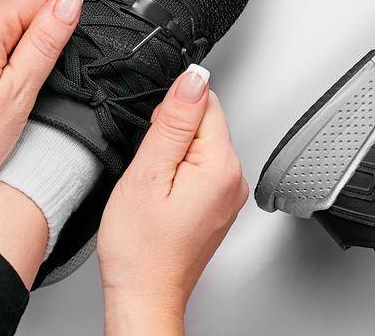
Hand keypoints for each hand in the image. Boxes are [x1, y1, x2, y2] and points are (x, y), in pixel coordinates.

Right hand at [97, 66, 249, 334]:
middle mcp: (233, 180)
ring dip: (171, 157)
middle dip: (170, 136)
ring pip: (197, 146)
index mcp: (221, 166)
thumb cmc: (141, 248)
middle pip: (203, 123)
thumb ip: (173, 121)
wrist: (144, 294)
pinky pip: (197, 169)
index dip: (168, 115)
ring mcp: (227, 195)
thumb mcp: (148, 172)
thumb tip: (193, 80)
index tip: (154, 142)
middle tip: (150, 172)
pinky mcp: (216, 206)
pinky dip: (176, 176)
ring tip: (153, 189)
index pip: (205, 102)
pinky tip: (160, 199)